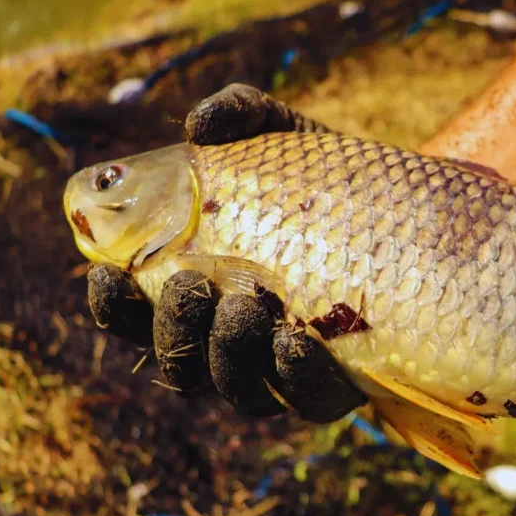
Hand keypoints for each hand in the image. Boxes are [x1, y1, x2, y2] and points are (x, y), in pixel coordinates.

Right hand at [86, 84, 365, 421]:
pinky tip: (293, 342)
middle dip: (175, 331)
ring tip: (243, 309)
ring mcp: (282, 367)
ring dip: (229, 356)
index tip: (106, 276)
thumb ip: (240, 115)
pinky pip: (307, 399)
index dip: (114, 307)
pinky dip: (295, 377)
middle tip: (189, 288)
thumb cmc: (324, 175)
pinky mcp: (337, 381)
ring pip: (237, 389)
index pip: (137, 316)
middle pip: (181, 362)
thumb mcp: (284, 135)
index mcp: (197, 290)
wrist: (409, 211)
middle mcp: (230, 338)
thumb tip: (200, 124)